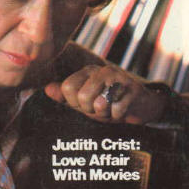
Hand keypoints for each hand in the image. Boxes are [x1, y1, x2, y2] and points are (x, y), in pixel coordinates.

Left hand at [45, 64, 167, 124]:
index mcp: (87, 72)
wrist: (142, 106)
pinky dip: (118, 116)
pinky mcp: (133, 89)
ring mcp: (118, 78)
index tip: (85, 104)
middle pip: (82, 98)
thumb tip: (46, 89)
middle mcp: (101, 71)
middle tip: (101, 108)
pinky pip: (116, 111)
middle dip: (91, 110)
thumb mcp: (84, 101)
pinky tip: (123, 110)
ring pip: (99, 104)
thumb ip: (65, 95)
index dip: (74, 103)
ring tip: (111, 109)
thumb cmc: (109, 104)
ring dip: (105, 114)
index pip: (67, 88)